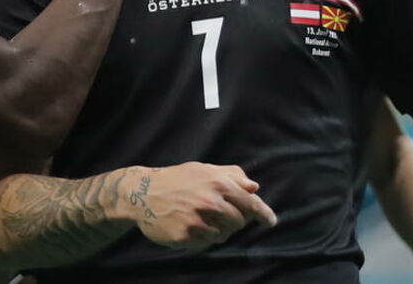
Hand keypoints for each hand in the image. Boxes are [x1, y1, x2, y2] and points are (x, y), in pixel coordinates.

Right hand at [113, 163, 275, 252]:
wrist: (142, 192)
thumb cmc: (177, 179)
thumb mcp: (203, 169)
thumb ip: (230, 175)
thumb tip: (253, 187)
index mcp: (217, 183)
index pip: (250, 204)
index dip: (264, 214)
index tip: (271, 222)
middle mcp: (210, 202)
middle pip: (239, 222)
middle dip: (233, 220)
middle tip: (218, 213)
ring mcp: (198, 221)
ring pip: (224, 234)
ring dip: (218, 229)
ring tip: (201, 217)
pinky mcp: (186, 236)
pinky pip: (206, 242)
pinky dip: (203, 236)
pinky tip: (190, 225)